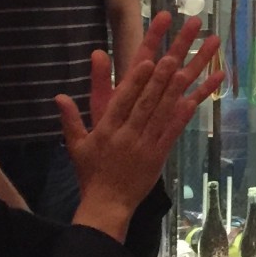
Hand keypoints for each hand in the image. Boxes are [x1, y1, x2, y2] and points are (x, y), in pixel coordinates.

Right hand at [57, 14, 222, 232]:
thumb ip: (70, 118)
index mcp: (107, 127)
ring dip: (179, 86)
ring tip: (191, 65)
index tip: (148, 59)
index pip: (123, 97)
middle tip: (176, 51)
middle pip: (148, 97)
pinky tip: (196, 98)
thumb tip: (58, 95)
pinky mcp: (159, 154)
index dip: (137, 79)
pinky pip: (174, 131)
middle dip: (164, 71)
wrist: (106, 205)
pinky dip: (184, 115)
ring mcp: (146, 143)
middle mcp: (128, 132)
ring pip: (164, 110)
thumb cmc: (90, 172)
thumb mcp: (76, 144)